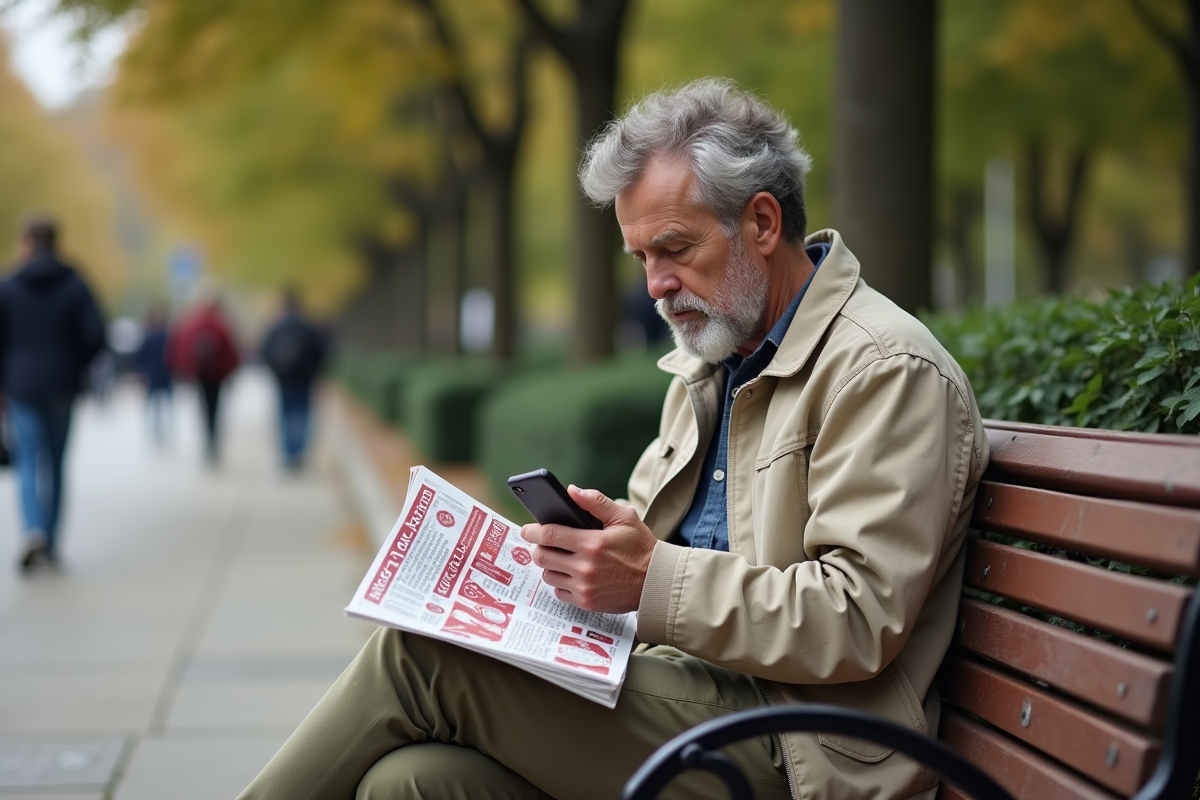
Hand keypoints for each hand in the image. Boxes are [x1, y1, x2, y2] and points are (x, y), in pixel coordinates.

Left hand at [520, 486, 656, 613]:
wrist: (656, 583)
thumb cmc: (641, 548)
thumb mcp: (624, 518)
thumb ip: (596, 502)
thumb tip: (571, 491)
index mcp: (592, 543)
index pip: (549, 535)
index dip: (532, 531)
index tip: (527, 529)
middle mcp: (585, 567)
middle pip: (542, 557)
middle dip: (538, 547)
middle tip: (544, 543)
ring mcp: (584, 587)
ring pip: (548, 575)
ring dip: (549, 565)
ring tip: (559, 558)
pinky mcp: (587, 602)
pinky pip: (559, 592)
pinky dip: (560, 582)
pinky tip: (571, 574)